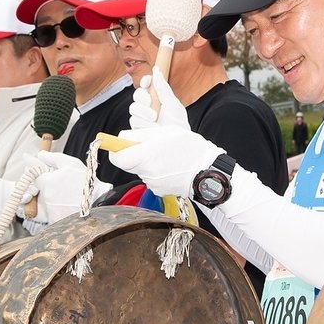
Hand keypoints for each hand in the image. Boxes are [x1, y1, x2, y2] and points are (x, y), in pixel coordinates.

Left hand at [25, 153, 99, 222]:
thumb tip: (40, 154)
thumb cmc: (86, 183)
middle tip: (42, 176)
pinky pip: (42, 213)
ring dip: (40, 194)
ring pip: (36, 200)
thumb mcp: (71, 164)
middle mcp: (44, 196)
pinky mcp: (52, 219)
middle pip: (31, 186)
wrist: (98, 203)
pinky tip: (58, 203)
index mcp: (46, 181)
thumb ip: (53, 158)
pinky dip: (46, 207)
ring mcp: (48, 209)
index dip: (29, 162)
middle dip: (35, 179)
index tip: (26, 157)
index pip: (31, 170)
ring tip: (55, 192)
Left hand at [107, 126, 221, 197]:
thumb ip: (140, 135)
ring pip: (140, 170)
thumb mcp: (166, 132)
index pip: (116, 157)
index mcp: (146, 155)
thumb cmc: (190, 148)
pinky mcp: (158, 191)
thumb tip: (122, 138)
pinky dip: (155, 172)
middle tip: (148, 146)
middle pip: (127, 163)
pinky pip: (150, 178)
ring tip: (165, 156)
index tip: (119, 144)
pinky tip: (170, 167)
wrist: (208, 171)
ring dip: (146, 163)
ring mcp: (152, 183)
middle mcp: (146, 171)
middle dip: (133, 154)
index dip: (115, 150)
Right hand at [129, 68, 189, 129]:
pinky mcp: (137, 128)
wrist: (177, 141)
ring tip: (155, 118)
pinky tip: (152, 127)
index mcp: (157, 97)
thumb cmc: (178, 123)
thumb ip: (163, 87)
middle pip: (137, 95)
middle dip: (143, 97)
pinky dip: (143, 123)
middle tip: (151, 104)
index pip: (146, 85)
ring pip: (133, 108)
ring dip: (144, 112)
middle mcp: (148, 106)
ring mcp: (142, 117)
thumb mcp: (172, 103)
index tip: (148, 81)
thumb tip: (156, 69)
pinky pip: (133, 120)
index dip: (145, 81)